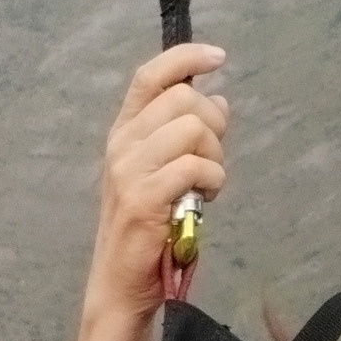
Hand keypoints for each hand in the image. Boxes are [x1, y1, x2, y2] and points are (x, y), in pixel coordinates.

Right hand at [83, 44, 230, 324]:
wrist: (121, 283)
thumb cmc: (148, 228)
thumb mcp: (161, 172)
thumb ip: (183, 135)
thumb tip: (218, 100)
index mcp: (124, 133)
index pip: (150, 76)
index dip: (186, 57)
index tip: (218, 57)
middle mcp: (122, 144)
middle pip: (184, 99)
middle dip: (214, 124)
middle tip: (213, 159)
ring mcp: (130, 170)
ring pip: (193, 129)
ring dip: (215, 157)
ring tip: (207, 186)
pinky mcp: (144, 198)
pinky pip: (196, 167)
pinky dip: (213, 181)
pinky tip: (205, 200)